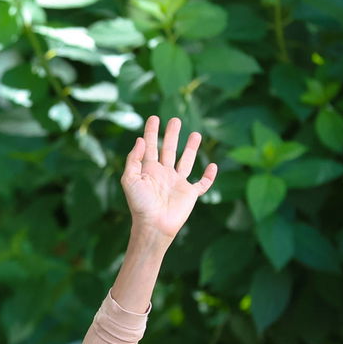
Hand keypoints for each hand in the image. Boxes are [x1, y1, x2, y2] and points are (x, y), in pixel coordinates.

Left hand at [120, 116, 217, 241]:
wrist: (154, 225)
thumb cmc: (140, 205)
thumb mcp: (130, 180)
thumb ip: (133, 160)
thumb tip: (140, 140)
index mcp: (149, 171)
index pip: (150, 147)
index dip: (151, 132)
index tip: (154, 118)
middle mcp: (164, 175)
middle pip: (168, 150)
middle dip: (171, 135)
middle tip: (175, 120)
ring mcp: (177, 184)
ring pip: (186, 161)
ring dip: (190, 148)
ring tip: (195, 133)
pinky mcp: (189, 194)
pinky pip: (202, 184)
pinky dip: (209, 176)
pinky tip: (213, 166)